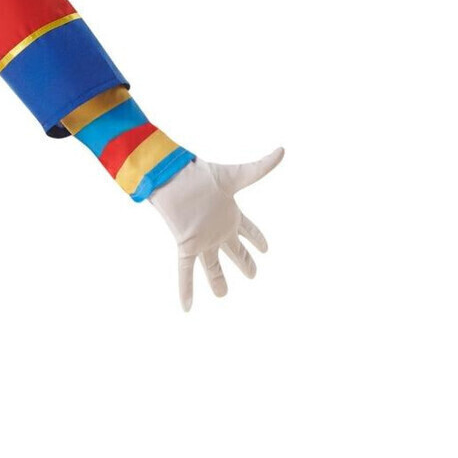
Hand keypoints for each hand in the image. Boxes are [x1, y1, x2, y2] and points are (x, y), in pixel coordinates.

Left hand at [148, 149, 283, 310]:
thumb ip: (260, 167)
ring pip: (211, 266)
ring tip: (222, 294)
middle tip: (253, 274)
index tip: (267, 249)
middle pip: (233, 251)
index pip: (248, 230)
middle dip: (243, 262)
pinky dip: (186, 289)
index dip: (257, 239)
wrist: (174, 178)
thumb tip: (282, 151)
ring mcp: (202, 240)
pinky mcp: (186, 245)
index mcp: (229, 215)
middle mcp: (217, 230)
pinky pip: (186, 272)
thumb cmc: (201, 174)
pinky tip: (186, 307)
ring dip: (216, 281)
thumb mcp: (236, 175)